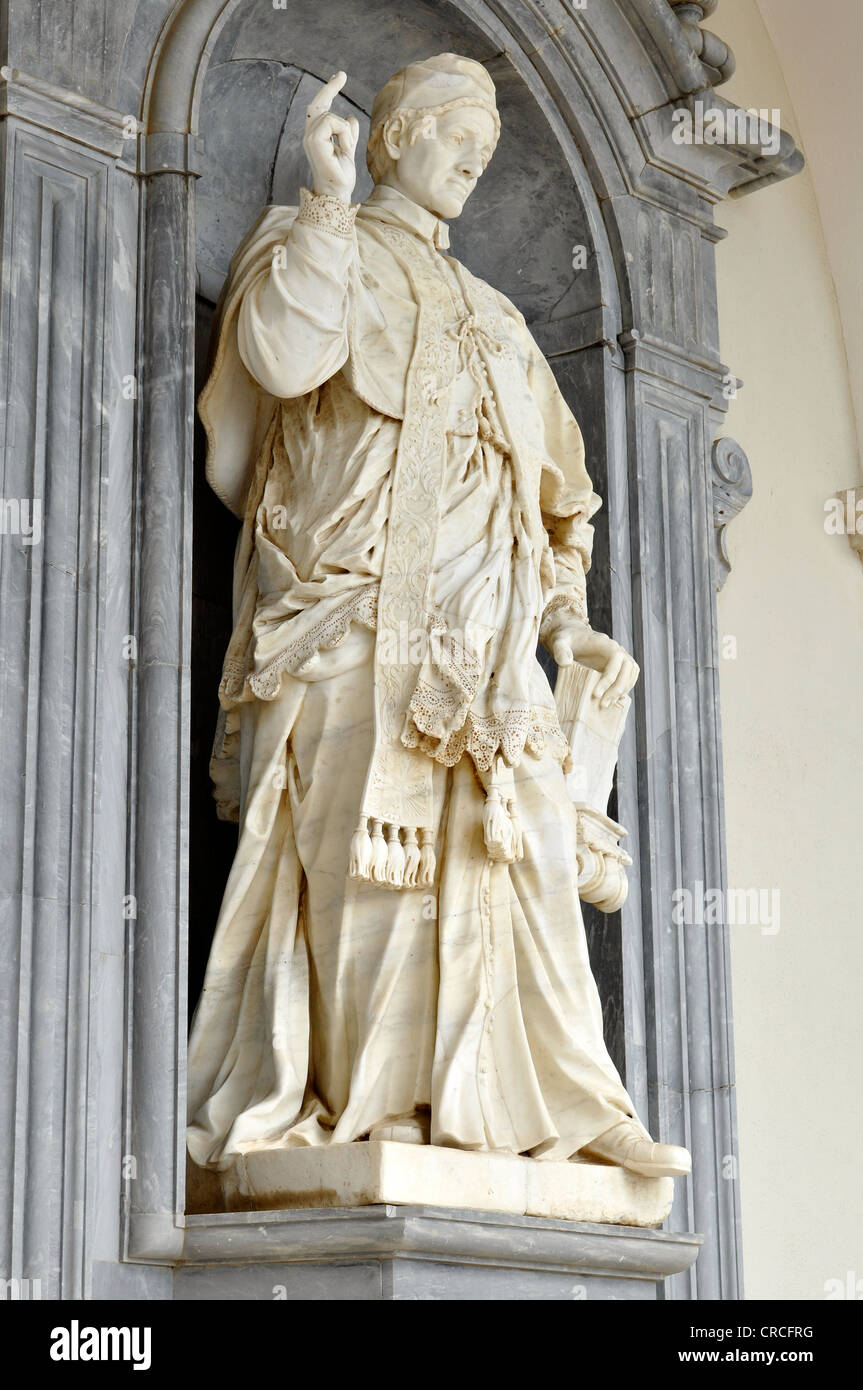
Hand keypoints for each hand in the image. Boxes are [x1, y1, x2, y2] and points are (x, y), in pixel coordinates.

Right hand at [303, 71, 358, 202]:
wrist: (339, 192)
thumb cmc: (342, 176)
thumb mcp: (348, 149)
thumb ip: (349, 135)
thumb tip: (350, 117)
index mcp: (317, 136)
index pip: (320, 108)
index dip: (328, 91)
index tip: (339, 77)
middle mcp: (310, 135)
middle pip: (317, 104)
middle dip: (330, 87)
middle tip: (342, 74)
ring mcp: (310, 138)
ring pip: (331, 116)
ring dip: (345, 131)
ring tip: (346, 148)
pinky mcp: (314, 141)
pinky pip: (333, 123)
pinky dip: (343, 134)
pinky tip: (343, 149)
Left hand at [552, 620, 638, 708]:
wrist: (572, 638)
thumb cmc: (566, 639)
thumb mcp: (559, 641)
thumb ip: (561, 650)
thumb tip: (566, 663)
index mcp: (606, 643)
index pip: (616, 659)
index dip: (609, 678)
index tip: (596, 694)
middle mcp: (618, 650)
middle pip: (628, 669)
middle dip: (617, 688)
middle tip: (603, 704)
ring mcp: (620, 660)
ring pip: (630, 675)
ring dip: (621, 691)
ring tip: (606, 704)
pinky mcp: (619, 668)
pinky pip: (628, 680)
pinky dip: (622, 691)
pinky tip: (610, 701)